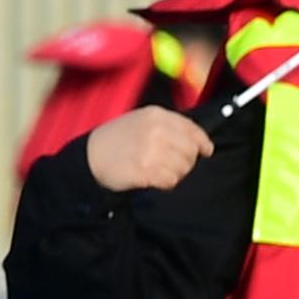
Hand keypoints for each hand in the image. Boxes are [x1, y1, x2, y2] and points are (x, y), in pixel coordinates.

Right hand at [83, 108, 213, 193]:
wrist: (91, 156)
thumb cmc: (117, 139)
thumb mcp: (141, 120)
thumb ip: (167, 126)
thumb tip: (196, 140)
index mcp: (157, 115)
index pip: (191, 128)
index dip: (202, 142)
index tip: (206, 151)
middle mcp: (157, 130)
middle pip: (190, 150)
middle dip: (186, 161)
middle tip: (174, 165)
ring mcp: (152, 150)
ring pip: (183, 167)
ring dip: (176, 173)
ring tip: (161, 172)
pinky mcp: (146, 170)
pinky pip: (170, 180)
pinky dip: (166, 183)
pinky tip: (155, 180)